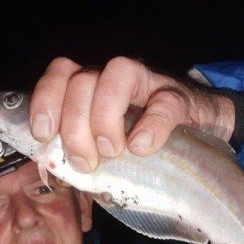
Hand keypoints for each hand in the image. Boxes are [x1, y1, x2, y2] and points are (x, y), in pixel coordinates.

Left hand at [29, 56, 234, 172]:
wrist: (199, 131)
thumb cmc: (140, 142)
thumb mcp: (103, 147)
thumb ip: (80, 150)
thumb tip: (52, 169)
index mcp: (91, 87)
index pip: (60, 74)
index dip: (45, 100)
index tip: (44, 135)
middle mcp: (114, 77)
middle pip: (82, 81)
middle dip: (74, 126)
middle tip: (85, 162)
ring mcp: (148, 82)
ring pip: (117, 74)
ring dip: (106, 117)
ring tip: (112, 151)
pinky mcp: (179, 98)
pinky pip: (164, 103)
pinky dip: (150, 126)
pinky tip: (142, 148)